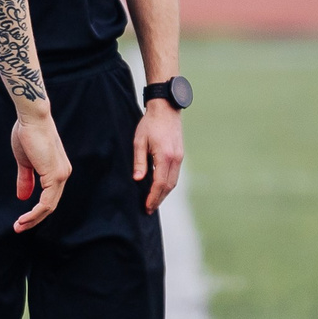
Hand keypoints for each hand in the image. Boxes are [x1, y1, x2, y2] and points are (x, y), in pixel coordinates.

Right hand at [9, 109, 72, 232]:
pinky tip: (24, 218)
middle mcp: (63, 174)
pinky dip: (35, 213)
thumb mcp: (25, 162)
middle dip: (34, 219)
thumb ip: (26, 179)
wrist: (31, 118)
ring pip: (49, 207)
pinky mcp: (55, 175)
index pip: (49, 197)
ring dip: (33, 219)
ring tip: (18, 226)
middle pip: (51, 205)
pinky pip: (47, 202)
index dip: (35, 211)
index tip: (21, 220)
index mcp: (57, 171)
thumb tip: (23, 197)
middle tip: (18, 228)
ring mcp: (61, 175)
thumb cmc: (27, 134)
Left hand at [134, 98, 183, 212]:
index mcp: (165, 156)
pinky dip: (167, 184)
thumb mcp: (139, 142)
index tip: (147, 206)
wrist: (166, 109)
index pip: (160, 183)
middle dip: (158, 199)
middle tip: (149, 209)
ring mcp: (179, 157)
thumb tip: (137, 180)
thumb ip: (139, 162)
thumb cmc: (150, 124)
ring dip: (164, 193)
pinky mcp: (180, 155)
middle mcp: (175, 159)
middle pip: (169, 186)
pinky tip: (159, 188)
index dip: (153, 197)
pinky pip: (175, 174)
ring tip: (153, 202)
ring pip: (173, 182)